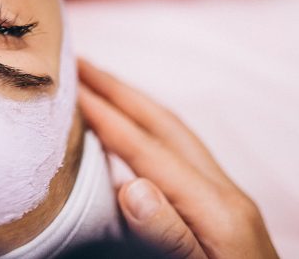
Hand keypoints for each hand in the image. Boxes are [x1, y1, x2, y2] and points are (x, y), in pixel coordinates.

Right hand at [77, 59, 277, 258]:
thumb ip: (170, 237)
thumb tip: (131, 184)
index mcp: (217, 209)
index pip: (148, 151)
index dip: (106, 116)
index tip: (69, 85)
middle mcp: (225, 195)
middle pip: (165, 127)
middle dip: (120, 90)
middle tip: (78, 61)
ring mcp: (228, 202)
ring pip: (176, 136)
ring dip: (135, 104)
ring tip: (98, 84)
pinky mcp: (226, 213)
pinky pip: (181, 154)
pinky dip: (150, 132)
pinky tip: (133, 138)